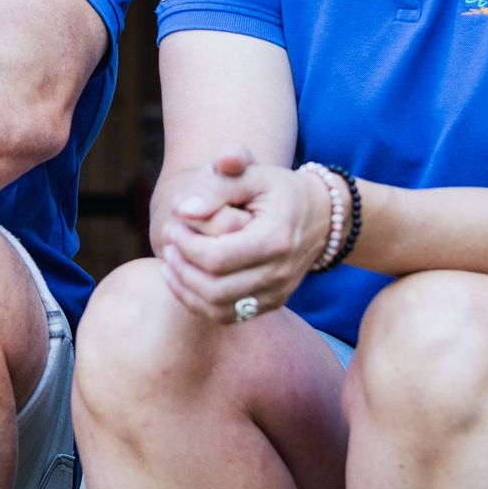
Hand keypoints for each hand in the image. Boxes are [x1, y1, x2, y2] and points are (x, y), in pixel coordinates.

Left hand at [156, 146, 326, 326]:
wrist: (319, 215)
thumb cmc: (277, 189)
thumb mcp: (252, 173)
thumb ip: (217, 184)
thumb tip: (183, 210)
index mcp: (275, 238)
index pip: (217, 257)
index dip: (186, 245)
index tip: (173, 226)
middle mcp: (279, 272)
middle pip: (215, 288)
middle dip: (182, 267)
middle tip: (169, 244)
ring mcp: (277, 293)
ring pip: (218, 309)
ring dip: (185, 289)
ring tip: (170, 262)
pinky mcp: (271, 303)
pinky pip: (227, 316)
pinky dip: (198, 303)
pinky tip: (183, 279)